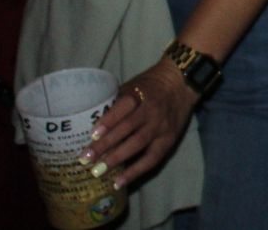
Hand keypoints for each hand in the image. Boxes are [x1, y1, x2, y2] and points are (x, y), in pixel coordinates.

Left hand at [86, 59, 196, 187]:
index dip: (109, 120)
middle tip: (85, 159)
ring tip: (97, 171)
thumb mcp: (133, 86)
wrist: (182, 84)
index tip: (91, 134)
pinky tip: (119, 182)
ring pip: (138, 144)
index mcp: (141, 94)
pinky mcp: (169, 140)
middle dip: (106, 144)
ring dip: (117, 158)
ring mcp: (161, 126)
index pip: (124, 107)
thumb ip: (117, 103)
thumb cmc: (150, 85)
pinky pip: (152, 158)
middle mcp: (151, 111)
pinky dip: (135, 171)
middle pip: (128, 128)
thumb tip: (92, 124)